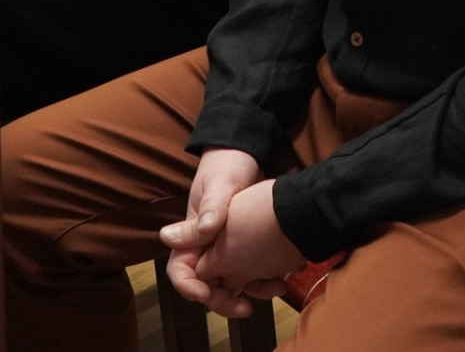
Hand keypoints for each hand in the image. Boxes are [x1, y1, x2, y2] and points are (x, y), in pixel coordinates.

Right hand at [190, 180, 301, 317]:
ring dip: (251, 290)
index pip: (180, 270)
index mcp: (190, 236)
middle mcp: (205, 247)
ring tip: (275, 289)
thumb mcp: (219, 186)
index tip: (207, 294)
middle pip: (207, 284)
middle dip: (224, 300)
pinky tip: (284, 275)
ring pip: (232, 281)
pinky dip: (265, 276)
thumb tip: (204, 229)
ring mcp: (225, 247)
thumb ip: (212, 208)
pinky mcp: (245, 245)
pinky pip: (251, 269)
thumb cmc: (226, 167)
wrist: (246, 156)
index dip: (190, 287)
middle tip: (245, 309)